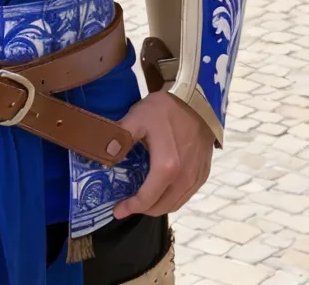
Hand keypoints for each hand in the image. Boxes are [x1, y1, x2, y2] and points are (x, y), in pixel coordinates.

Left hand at [113, 91, 213, 218]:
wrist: (197, 98)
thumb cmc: (165, 108)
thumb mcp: (138, 117)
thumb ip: (120, 137)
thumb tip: (104, 155)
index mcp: (167, 168)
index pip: (146, 200)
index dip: (130, 208)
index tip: (116, 210)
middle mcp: (184, 178)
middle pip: (161, 207)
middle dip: (142, 209)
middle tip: (128, 203)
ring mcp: (197, 177)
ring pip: (175, 204)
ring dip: (158, 205)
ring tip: (143, 197)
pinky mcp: (204, 173)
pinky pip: (187, 195)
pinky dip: (172, 198)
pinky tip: (162, 188)